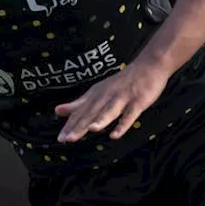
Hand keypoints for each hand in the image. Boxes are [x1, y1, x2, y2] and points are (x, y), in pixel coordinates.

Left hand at [54, 61, 170, 143]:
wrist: (147, 66)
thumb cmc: (120, 83)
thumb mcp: (96, 92)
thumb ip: (78, 104)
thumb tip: (57, 111)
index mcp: (95, 96)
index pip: (80, 113)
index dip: (70, 125)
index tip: (60, 139)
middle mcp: (106, 97)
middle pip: (91, 113)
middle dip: (79, 126)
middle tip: (66, 139)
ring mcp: (122, 99)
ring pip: (109, 112)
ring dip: (99, 121)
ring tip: (89, 130)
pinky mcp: (137, 102)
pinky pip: (129, 115)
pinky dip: (122, 125)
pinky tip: (115, 135)